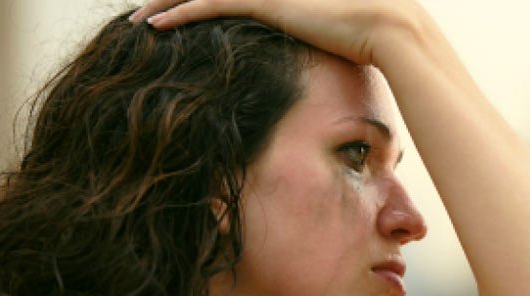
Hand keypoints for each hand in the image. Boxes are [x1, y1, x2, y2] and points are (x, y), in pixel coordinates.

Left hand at [129, 0, 427, 64]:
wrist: (390, 27)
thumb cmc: (375, 38)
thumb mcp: (345, 38)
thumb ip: (325, 40)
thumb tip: (330, 57)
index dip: (204, 0)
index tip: (182, 10)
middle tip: (148, 7)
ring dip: (165, 2)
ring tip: (138, 17)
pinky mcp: (264, 1)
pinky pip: (208, 5)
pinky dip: (177, 14)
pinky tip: (153, 26)